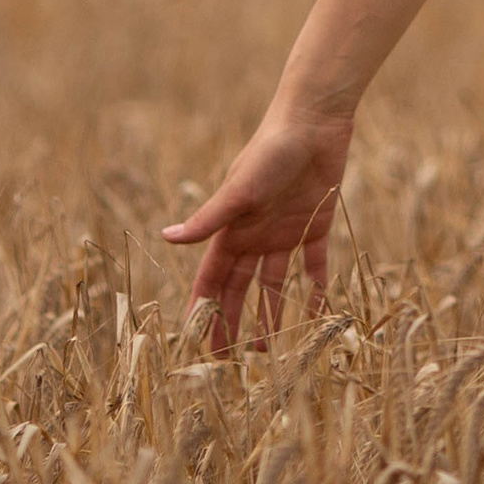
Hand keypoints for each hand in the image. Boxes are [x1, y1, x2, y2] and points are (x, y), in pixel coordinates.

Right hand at [162, 107, 355, 349]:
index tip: (194, 345)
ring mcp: (285, 232)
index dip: (203, 311)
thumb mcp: (239, 189)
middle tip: (228, 364)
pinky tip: (318, 315)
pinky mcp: (316, 224)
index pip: (212, 280)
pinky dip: (316, 289)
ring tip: (270, 351)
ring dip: (272, 314)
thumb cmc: (271, 150)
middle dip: (231, 323)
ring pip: (275, 284)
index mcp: (232, 229)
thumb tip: (164, 238)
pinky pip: (315, 265)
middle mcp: (255, 235)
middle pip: (239, 289)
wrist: (313, 120)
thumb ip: (208, 219)